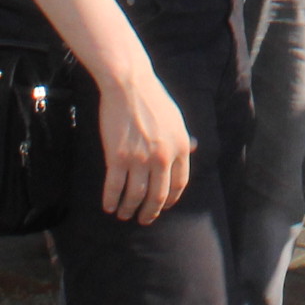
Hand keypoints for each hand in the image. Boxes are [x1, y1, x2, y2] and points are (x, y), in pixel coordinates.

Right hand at [89, 50, 196, 225]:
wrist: (129, 84)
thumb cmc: (153, 98)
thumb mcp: (176, 118)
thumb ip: (184, 138)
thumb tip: (195, 148)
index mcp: (181, 147)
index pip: (179, 183)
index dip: (171, 199)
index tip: (163, 206)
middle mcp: (163, 157)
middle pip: (158, 195)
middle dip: (150, 212)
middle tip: (144, 219)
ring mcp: (140, 159)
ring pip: (135, 196)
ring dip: (129, 209)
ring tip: (124, 215)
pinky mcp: (118, 158)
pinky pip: (115, 187)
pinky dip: (111, 200)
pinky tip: (109, 206)